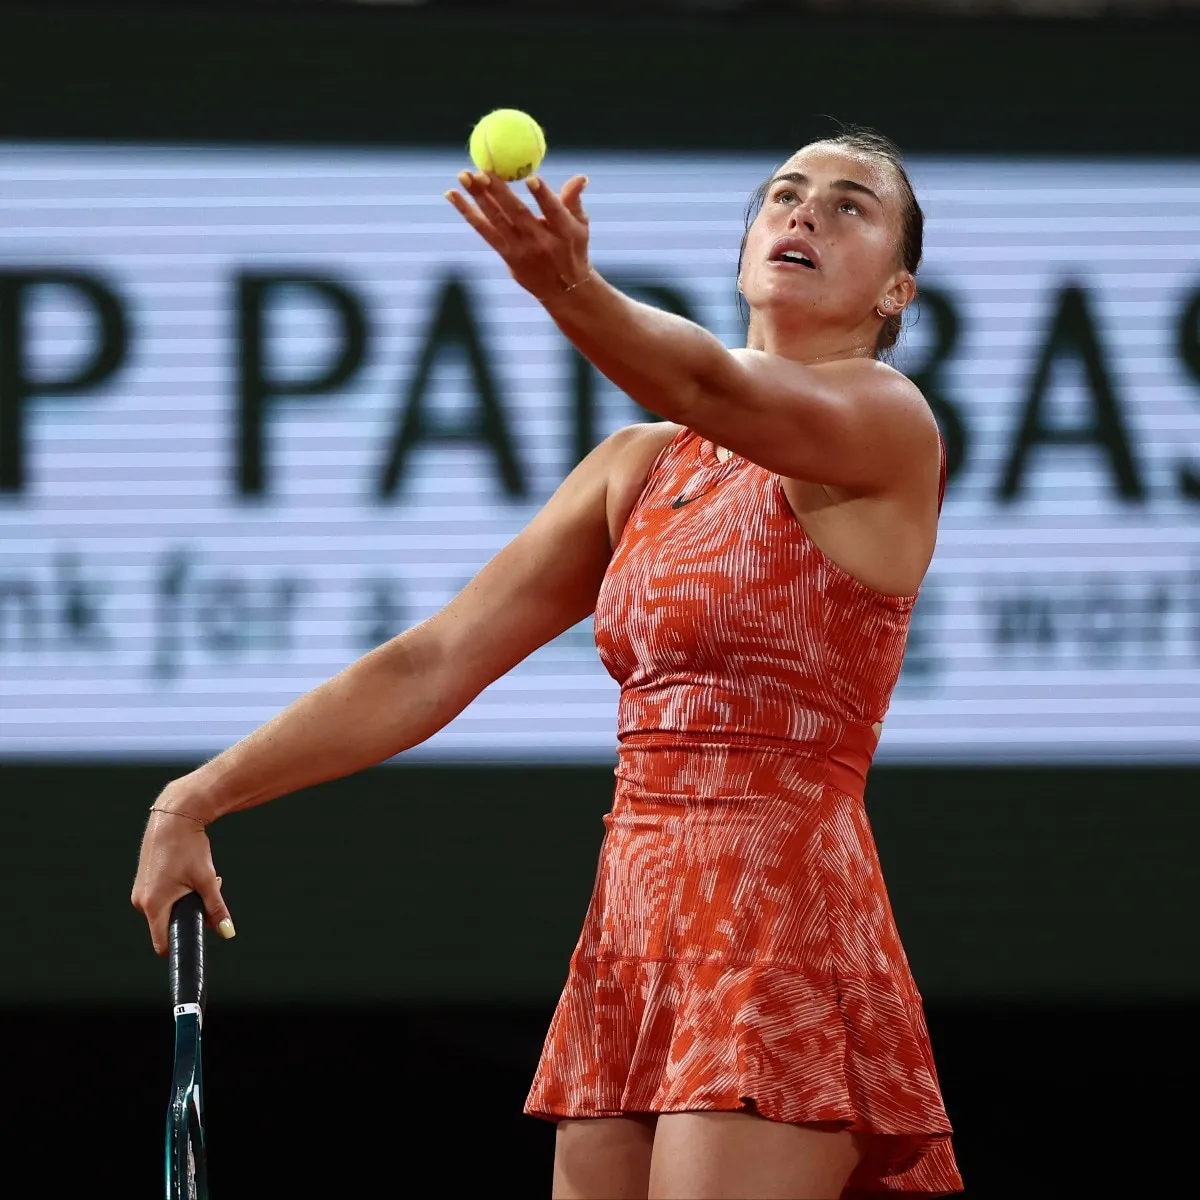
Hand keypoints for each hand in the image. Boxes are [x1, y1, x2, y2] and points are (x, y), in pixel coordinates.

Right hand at [131, 790, 233, 955]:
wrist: (174, 816)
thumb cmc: (189, 848)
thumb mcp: (206, 879)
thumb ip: (216, 908)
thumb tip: (227, 932)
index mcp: (154, 905)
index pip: (162, 943)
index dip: (181, 945)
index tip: (197, 940)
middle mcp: (141, 902)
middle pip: (168, 924)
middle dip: (190, 913)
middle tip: (208, 889)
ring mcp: (140, 892)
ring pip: (166, 909)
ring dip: (185, 900)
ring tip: (198, 876)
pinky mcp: (143, 883)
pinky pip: (161, 898)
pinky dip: (176, 892)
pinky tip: (187, 873)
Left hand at [445, 170, 591, 302]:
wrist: (563, 290)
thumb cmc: (572, 249)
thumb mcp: (580, 226)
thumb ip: (574, 200)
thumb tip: (581, 177)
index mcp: (564, 233)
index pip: (553, 212)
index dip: (543, 196)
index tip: (531, 178)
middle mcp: (541, 243)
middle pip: (517, 214)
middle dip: (499, 192)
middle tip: (482, 170)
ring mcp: (522, 251)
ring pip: (496, 220)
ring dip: (478, 197)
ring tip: (463, 176)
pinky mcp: (506, 255)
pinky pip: (484, 231)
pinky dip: (468, 212)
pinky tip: (453, 196)